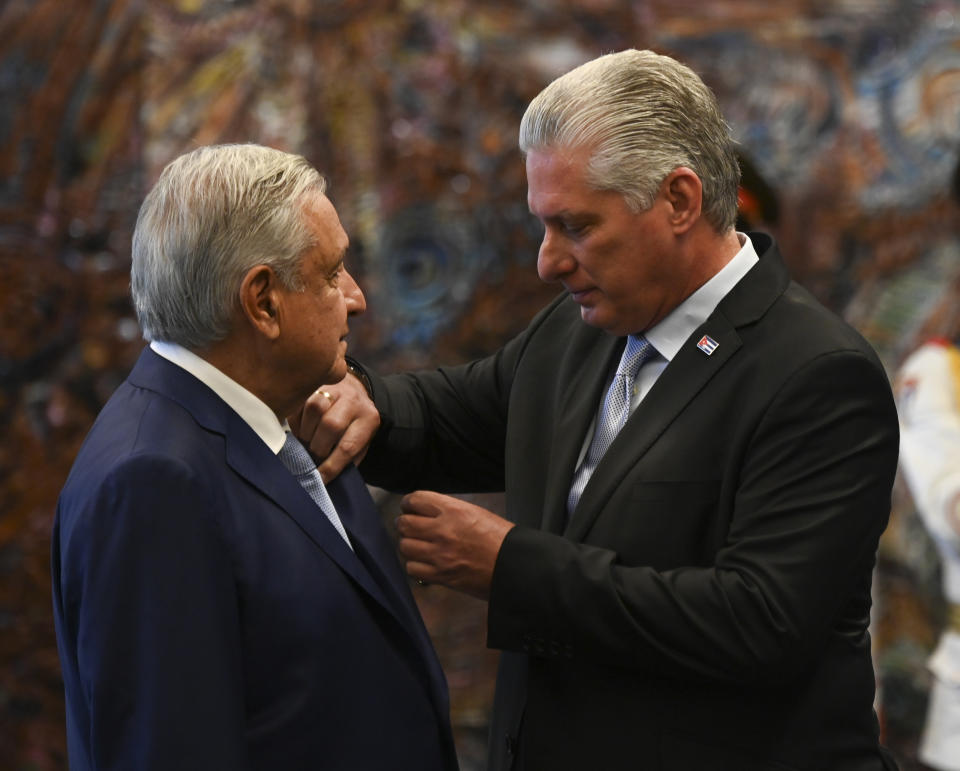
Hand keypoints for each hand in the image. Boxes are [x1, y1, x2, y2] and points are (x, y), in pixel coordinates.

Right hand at [288, 373, 379, 482]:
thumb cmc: (355, 424)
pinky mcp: (315, 383)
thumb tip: (326, 478)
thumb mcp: (361, 441)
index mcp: (368, 418)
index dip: (331, 465)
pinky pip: (299, 402)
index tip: (320, 478)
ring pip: (314, 408)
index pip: (348, 446)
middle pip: (330, 425)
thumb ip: (348, 458)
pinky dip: (296, 420)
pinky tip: (301, 427)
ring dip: (305, 431)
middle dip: (317, 447)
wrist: (354, 389)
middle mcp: (353, 400)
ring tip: (306, 440)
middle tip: (312, 456)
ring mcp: (333, 387)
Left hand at [396, 491, 514, 599]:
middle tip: (410, 527)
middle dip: (404, 524)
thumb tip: (428, 513)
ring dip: (409, 545)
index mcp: (453, 510)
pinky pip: (412, 568)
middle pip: (404, 523)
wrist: (514, 566)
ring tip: (417, 546)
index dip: (408, 503)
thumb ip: (449, 511)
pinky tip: (424, 563)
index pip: (415, 499)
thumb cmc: (501, 538)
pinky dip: (415, 565)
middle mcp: (442, 530)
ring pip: (404, 546)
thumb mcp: (476, 513)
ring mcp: (439, 554)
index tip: (409, 507)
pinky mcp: (440, 575)